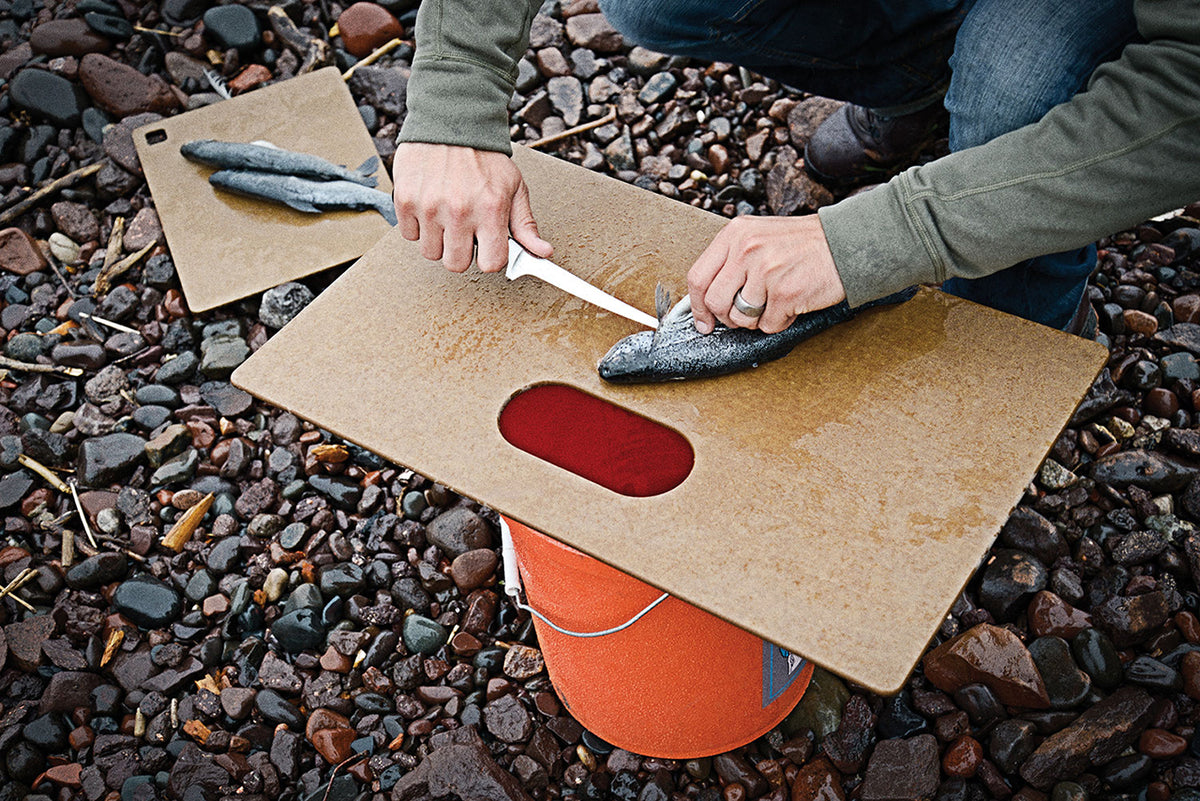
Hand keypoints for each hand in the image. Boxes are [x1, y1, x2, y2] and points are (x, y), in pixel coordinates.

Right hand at [392, 143, 552, 271]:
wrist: (451, 120)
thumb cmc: (484, 155)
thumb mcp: (514, 187)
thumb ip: (526, 224)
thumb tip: (543, 252)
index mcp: (490, 210)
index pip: (491, 264)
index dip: (490, 257)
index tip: (488, 247)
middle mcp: (459, 211)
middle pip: (456, 264)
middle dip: (461, 253)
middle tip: (464, 231)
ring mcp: (429, 207)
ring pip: (430, 253)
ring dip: (439, 240)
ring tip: (446, 217)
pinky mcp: (405, 200)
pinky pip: (409, 235)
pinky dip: (419, 226)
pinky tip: (430, 208)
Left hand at [687, 215, 845, 333]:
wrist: (845, 243)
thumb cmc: (802, 244)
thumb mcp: (758, 237)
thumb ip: (732, 261)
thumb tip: (707, 296)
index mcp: (735, 234)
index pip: (698, 277)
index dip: (697, 306)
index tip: (703, 321)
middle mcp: (746, 249)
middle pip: (715, 302)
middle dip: (727, 318)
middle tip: (744, 316)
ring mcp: (765, 271)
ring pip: (741, 318)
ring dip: (757, 320)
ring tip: (774, 303)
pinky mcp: (785, 293)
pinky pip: (768, 324)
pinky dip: (780, 321)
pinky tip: (792, 303)